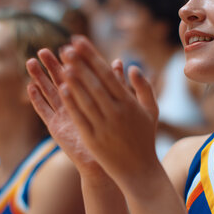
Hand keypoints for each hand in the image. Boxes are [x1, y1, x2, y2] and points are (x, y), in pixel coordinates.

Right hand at [27, 46, 117, 182]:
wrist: (107, 160)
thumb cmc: (115, 133)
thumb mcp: (116, 104)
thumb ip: (116, 84)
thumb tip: (119, 62)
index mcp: (86, 96)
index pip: (77, 73)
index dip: (71, 60)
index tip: (66, 45)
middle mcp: (73, 103)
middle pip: (59, 80)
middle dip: (51, 65)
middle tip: (43, 50)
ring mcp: (62, 115)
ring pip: (48, 92)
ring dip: (39, 78)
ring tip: (31, 62)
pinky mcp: (56, 127)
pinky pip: (44, 111)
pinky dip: (37, 100)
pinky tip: (30, 87)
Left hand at [54, 36, 159, 187]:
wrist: (139, 171)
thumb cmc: (145, 138)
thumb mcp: (151, 111)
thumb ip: (144, 88)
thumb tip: (131, 67)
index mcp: (129, 103)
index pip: (108, 75)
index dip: (92, 57)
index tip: (79, 42)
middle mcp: (117, 113)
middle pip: (95, 84)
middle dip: (80, 65)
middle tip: (66, 48)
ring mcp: (104, 127)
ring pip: (86, 100)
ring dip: (74, 82)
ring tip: (62, 65)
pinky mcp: (93, 140)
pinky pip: (80, 118)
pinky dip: (72, 103)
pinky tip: (62, 89)